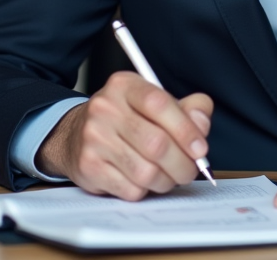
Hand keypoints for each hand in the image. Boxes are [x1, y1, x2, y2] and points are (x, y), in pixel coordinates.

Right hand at [37, 71, 212, 200]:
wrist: (75, 134)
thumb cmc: (127, 119)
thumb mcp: (156, 104)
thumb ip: (188, 109)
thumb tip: (201, 124)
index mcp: (125, 86)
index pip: (159, 104)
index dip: (186, 130)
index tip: (200, 149)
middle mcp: (105, 108)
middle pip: (156, 144)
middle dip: (183, 164)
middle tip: (190, 170)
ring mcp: (93, 138)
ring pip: (146, 172)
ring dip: (166, 180)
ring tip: (169, 176)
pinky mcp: (88, 167)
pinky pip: (130, 189)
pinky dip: (145, 190)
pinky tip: (144, 181)